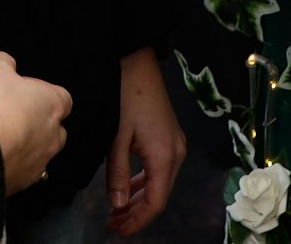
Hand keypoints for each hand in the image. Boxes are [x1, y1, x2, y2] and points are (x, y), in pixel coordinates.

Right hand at [0, 51, 72, 194]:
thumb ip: (4, 62)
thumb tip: (7, 65)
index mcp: (52, 103)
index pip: (63, 98)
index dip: (45, 95)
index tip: (26, 94)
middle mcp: (53, 135)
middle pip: (56, 129)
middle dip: (40, 125)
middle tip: (14, 117)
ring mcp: (40, 162)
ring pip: (42, 154)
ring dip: (28, 148)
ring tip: (3, 141)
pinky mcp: (24, 184)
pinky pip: (24, 173)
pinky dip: (14, 166)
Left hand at [105, 47, 185, 236]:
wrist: (137, 62)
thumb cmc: (126, 97)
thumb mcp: (116, 138)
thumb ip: (118, 174)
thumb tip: (118, 206)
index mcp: (165, 157)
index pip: (156, 203)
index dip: (138, 221)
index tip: (118, 232)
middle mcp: (177, 154)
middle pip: (160, 195)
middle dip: (137, 213)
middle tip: (113, 225)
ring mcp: (176, 144)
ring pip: (160, 183)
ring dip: (140, 199)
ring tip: (117, 211)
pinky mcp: (170, 136)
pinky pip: (160, 169)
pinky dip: (144, 182)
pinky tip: (129, 188)